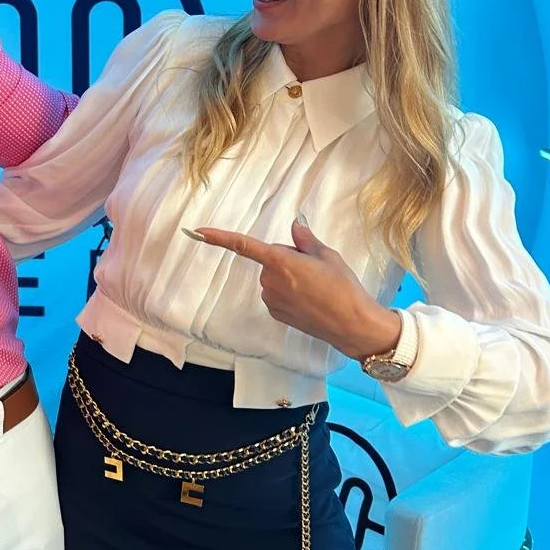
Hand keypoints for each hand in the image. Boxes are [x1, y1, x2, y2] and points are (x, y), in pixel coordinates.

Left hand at [189, 215, 400, 358]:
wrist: (351, 324)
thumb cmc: (343, 287)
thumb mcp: (327, 255)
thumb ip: (305, 240)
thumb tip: (295, 225)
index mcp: (279, 261)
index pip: (243, 246)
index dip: (219, 238)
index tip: (198, 232)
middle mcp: (269, 281)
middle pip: (272, 259)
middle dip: (289, 259)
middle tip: (315, 269)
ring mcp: (271, 299)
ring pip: (275, 277)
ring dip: (290, 277)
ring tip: (317, 286)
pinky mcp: (276, 313)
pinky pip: (278, 294)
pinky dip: (291, 292)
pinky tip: (311, 299)